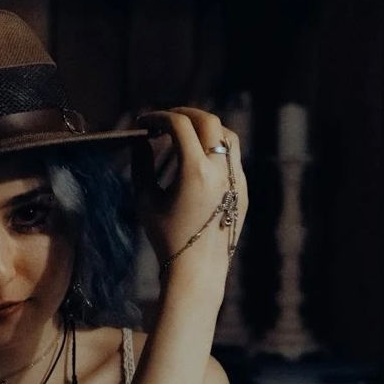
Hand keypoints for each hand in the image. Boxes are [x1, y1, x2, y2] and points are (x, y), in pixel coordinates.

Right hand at [132, 107, 247, 283]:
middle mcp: (220, 170)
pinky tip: (197, 160)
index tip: (144, 123)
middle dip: (184, 114)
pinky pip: (231, 157)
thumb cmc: (165, 238)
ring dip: (204, 128)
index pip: (179, 125)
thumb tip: (140, 142)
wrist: (196, 268)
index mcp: (195, 171)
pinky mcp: (242, 189)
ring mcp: (236, 178)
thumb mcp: (146, 201)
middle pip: (208, 121)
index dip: (158, 117)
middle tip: (164, 122)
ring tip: (184, 136)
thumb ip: (142, 166)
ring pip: (226, 134)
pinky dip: (214, 149)